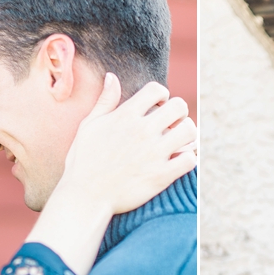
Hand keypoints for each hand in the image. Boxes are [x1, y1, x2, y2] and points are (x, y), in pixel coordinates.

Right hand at [61, 74, 196, 215]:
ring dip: (187, 135)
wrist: (85, 197)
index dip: (161, 95)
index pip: (157, 90)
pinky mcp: (161, 176)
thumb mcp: (88, 126)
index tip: (157, 107)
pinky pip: (190, 160)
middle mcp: (142, 131)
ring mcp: (153, 153)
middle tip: (172, 124)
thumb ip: (104, 101)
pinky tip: (178, 162)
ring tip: (178, 142)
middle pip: (179, 106)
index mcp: (125, 116)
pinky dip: (189, 159)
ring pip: (190, 131)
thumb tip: (112, 77)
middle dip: (179, 112)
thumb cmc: (83, 162)